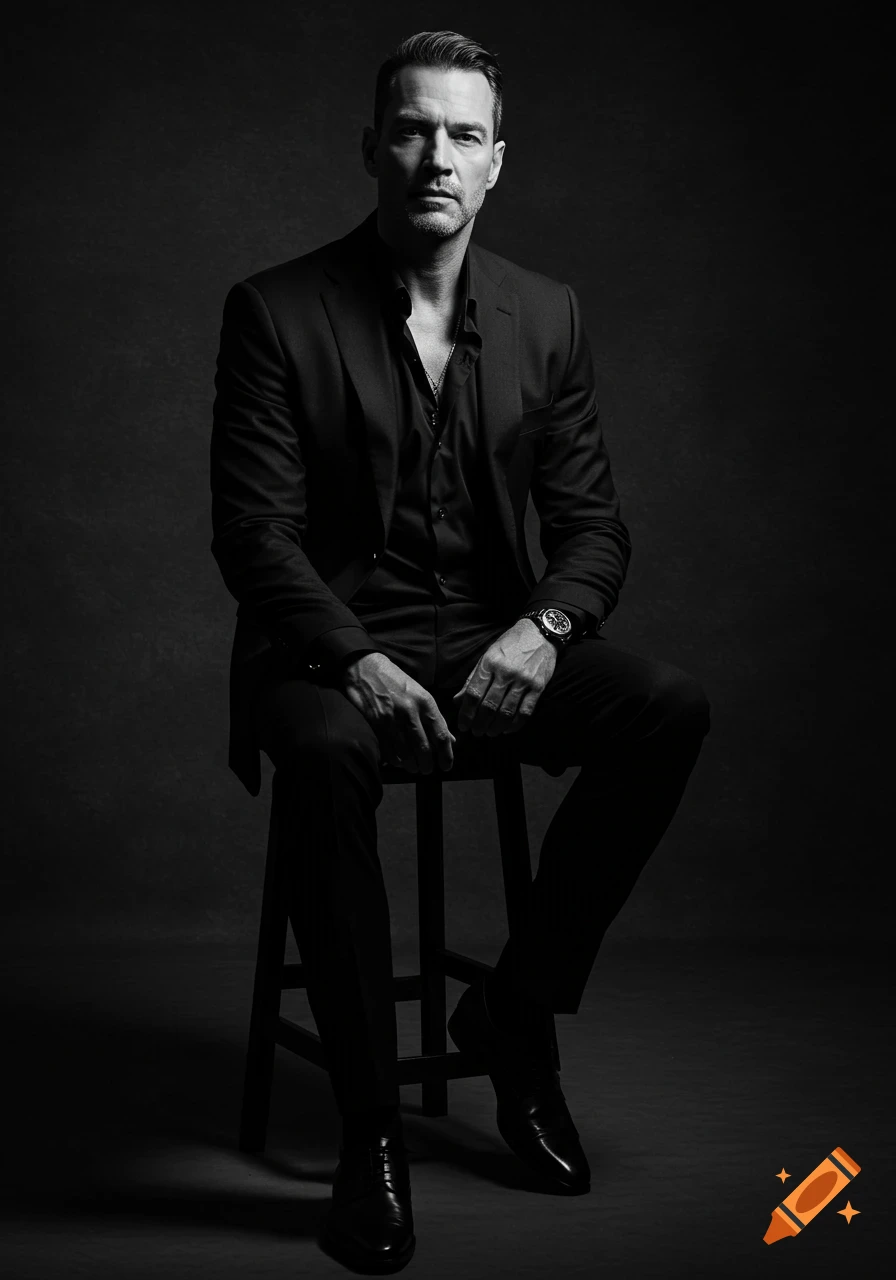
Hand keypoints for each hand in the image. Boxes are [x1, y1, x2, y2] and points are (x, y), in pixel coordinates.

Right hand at [342, 652, 454, 772]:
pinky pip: (388, 750)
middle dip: (427, 765)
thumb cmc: (395, 682)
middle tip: (427, 770)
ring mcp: (392, 718)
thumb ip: (434, 718)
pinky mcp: (376, 723)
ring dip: (411, 765)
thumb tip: (450, 740)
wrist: (365, 667)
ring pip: (406, 753)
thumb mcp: (419, 694)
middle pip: (424, 748)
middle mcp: (410, 710)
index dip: (446, 755)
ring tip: (414, 768)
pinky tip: (399, 761)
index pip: (440, 734)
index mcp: (425, 702)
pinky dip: (395, 760)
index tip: (446, 766)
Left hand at [452, 618, 557, 737]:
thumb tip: (457, 701)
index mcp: (490, 663)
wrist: (540, 633)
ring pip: (506, 711)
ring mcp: (524, 680)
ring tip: (489, 733)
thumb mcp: (487, 656)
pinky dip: (515, 724)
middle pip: (489, 706)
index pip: (474, 694)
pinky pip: (525, 711)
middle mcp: (506, 672)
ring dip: (496, 727)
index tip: (463, 725)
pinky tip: (507, 729)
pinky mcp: (538, 686)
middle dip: (480, 723)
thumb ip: (472, 679)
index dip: (466, 713)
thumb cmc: (510, 645)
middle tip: (476, 733)